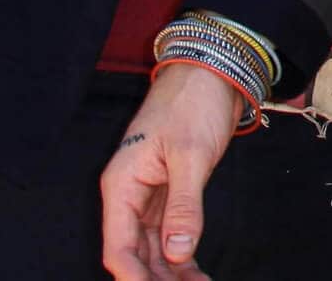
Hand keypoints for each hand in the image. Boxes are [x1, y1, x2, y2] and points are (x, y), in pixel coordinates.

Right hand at [100, 64, 244, 279]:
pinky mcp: (171, 191)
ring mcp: (150, 194)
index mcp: (122, 184)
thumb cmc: (193, 102)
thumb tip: (176, 251)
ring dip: (171, 272)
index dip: (135, 277)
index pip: (119, 247)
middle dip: (156, 279)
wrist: (212, 70)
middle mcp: (130, 194)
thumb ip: (184, 204)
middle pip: (135, 253)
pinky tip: (196, 273)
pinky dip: (182, 254)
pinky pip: (170, 232)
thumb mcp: (190, 154)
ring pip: (153, 247)